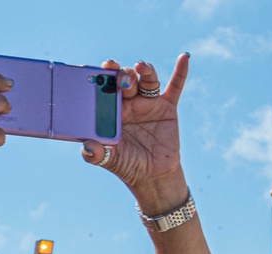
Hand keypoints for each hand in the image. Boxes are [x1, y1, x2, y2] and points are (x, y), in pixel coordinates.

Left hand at [82, 57, 190, 209]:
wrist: (152, 177)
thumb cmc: (127, 165)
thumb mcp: (110, 160)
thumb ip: (95, 154)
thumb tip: (87, 148)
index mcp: (113, 108)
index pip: (107, 86)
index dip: (105, 74)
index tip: (104, 68)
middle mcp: (130, 101)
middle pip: (126, 78)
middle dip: (124, 75)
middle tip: (122, 81)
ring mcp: (149, 103)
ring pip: (147, 79)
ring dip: (144, 70)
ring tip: (140, 67)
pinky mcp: (167, 108)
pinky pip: (175, 87)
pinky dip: (180, 72)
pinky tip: (184, 58)